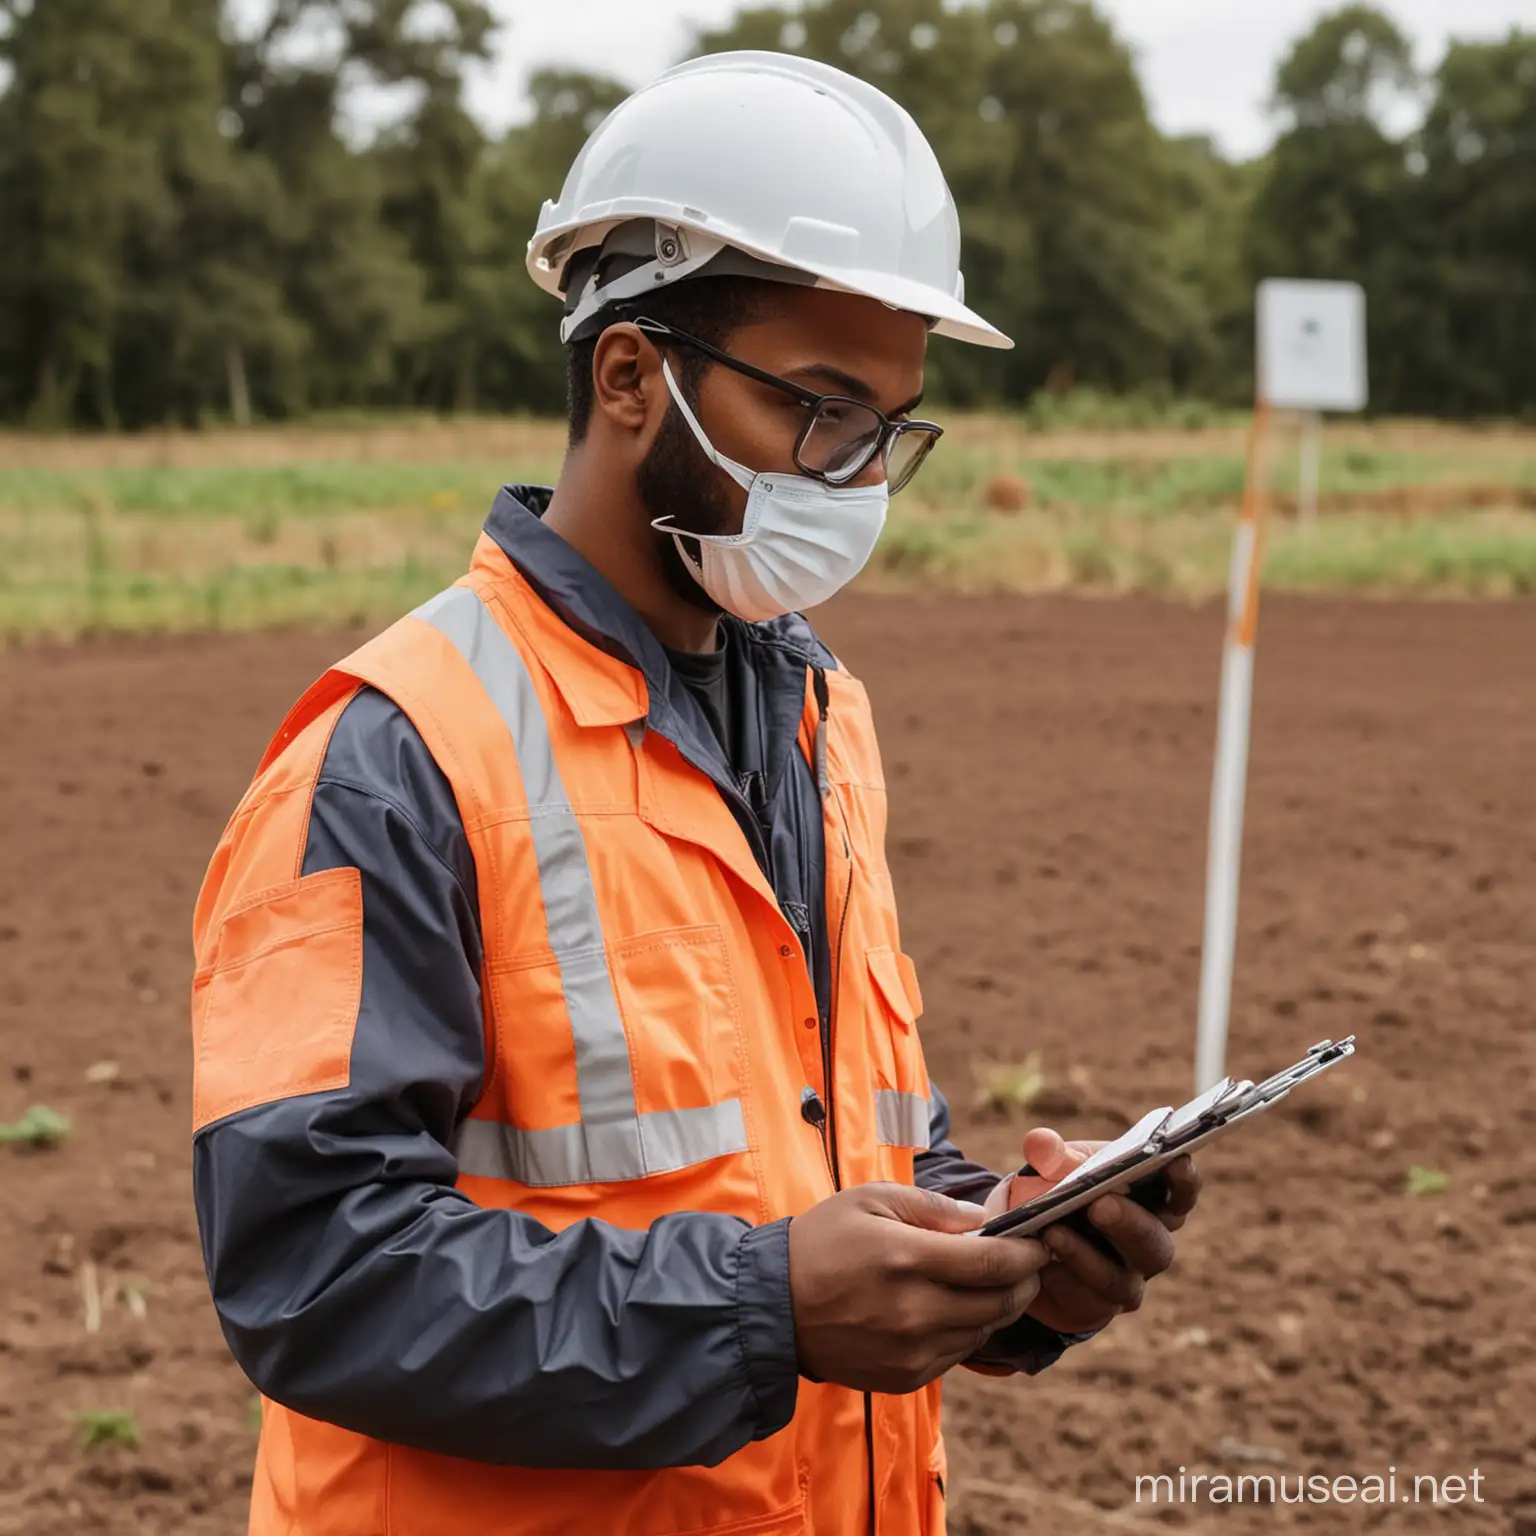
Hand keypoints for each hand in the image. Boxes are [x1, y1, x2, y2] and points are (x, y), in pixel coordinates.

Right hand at [788, 1182, 1050, 1392]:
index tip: (1042, 1241)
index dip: (1029, 1252)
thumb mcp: (871, 1200)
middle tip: (1030, 1263)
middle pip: (999, 1302)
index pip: (994, 1262)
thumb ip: (932, 1207)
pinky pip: (957, 1353)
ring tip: (993, 1282)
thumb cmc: (823, 1241)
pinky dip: (968, 1329)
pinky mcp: (905, 1376)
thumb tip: (983, 1220)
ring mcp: (911, 1351)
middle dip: (1025, 1280)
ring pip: (983, 1330)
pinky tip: (955, 1308)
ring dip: (998, 1306)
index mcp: (906, 1259)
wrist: (774, 1306)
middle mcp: (914, 1312)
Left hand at [985, 1127, 1201, 1334]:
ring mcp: (1127, 1281)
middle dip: (1129, 1224)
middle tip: (1100, 1206)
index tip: (1174, 1160)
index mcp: (1150, 1203)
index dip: (1183, 1181)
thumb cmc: (1058, 1192)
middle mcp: (1148, 1246)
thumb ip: (1052, 1154)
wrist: (1029, 1242)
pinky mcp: (1097, 1307)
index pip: (1180, 1194)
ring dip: (1085, 1256)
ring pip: (1120, 1281)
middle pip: (1156, 1243)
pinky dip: (1062, 1279)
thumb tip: (1041, 1143)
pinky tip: (1041, 1264)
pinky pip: (1086, 1302)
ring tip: (1053, 1233)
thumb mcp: (1055, 1167)